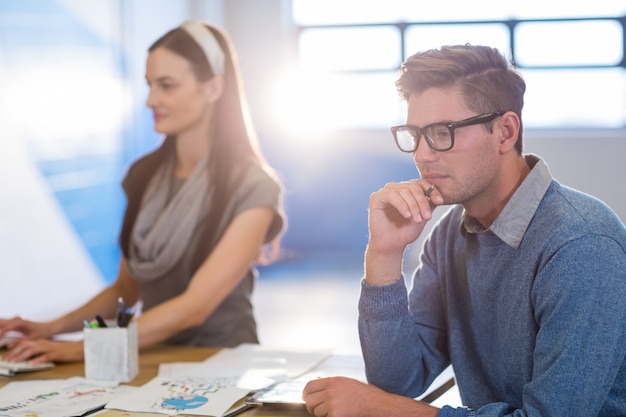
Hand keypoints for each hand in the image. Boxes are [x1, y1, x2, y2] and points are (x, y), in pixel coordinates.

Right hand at [0, 316, 53, 340]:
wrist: (49, 327)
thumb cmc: (42, 332)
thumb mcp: (32, 338)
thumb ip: (20, 342)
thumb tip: (8, 345)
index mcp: (20, 323)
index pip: (6, 328)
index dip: (0, 334)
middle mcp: (17, 320)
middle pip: (1, 322)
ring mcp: (16, 321)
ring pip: (2, 322)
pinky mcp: (15, 324)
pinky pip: (4, 325)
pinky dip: (1, 329)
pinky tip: (0, 337)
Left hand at [3, 338, 83, 363]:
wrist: (79, 348)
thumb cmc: (64, 351)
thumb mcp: (49, 349)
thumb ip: (39, 352)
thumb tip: (27, 358)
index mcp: (41, 342)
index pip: (25, 343)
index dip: (14, 348)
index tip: (6, 355)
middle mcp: (44, 343)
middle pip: (26, 345)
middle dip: (14, 352)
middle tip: (6, 359)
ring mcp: (50, 348)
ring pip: (33, 350)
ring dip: (23, 356)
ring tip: (15, 362)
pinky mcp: (56, 354)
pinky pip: (45, 356)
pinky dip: (38, 360)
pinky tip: (31, 364)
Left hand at [303, 376, 438, 416]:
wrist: (380, 405)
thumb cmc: (367, 396)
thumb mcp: (348, 384)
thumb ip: (332, 385)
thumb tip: (317, 389)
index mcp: (334, 381)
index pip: (309, 386)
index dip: (306, 395)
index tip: (307, 399)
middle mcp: (331, 390)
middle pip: (310, 401)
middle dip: (312, 408)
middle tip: (320, 411)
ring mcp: (333, 403)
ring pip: (317, 412)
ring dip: (323, 415)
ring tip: (337, 412)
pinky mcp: (337, 415)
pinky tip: (343, 415)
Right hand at [367, 180, 441, 254]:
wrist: (392, 245)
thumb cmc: (406, 231)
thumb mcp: (423, 215)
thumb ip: (429, 203)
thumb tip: (440, 194)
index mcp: (407, 190)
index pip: (421, 183)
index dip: (432, 191)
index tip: (440, 202)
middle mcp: (396, 188)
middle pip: (414, 187)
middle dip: (422, 202)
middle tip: (427, 217)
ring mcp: (386, 191)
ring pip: (404, 191)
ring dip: (413, 206)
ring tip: (417, 220)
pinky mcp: (376, 197)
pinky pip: (392, 195)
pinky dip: (402, 205)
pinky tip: (407, 215)